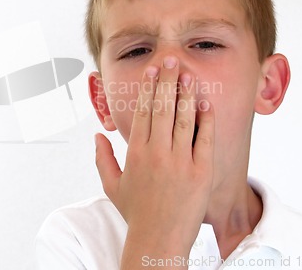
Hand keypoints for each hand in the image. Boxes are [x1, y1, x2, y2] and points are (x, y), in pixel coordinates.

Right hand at [95, 56, 214, 267]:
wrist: (159, 240)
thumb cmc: (136, 213)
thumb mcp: (112, 185)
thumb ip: (101, 158)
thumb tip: (96, 136)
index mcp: (136, 153)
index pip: (142, 111)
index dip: (148, 87)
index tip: (153, 70)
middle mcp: (157, 153)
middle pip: (162, 108)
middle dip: (167, 80)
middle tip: (172, 59)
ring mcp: (180, 161)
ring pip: (183, 118)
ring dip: (186, 93)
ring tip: (189, 74)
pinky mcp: (201, 172)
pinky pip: (205, 139)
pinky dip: (206, 119)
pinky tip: (205, 103)